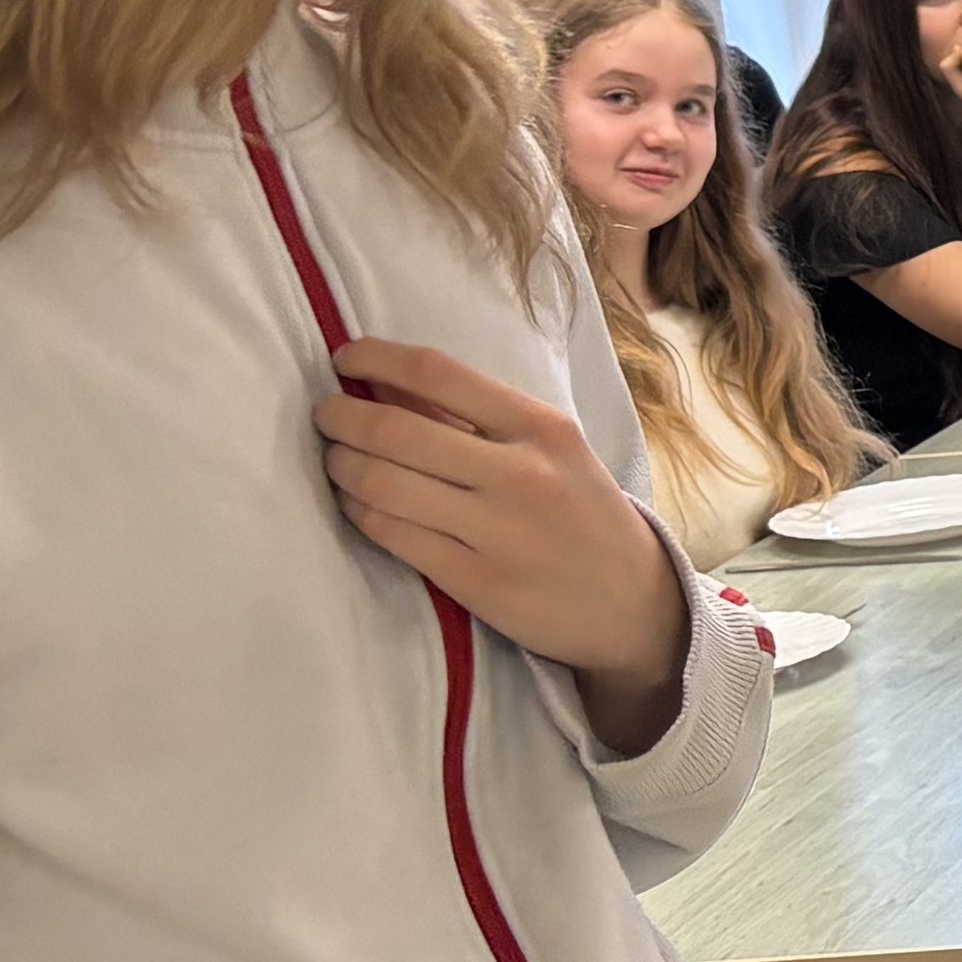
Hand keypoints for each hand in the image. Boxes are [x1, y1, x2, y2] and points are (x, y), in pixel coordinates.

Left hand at [320, 340, 692, 703]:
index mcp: (541, 428)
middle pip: (396, 431)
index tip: (345, 359)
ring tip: (337, 460)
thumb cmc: (584, 514)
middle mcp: (519, 474)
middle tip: (326, 416)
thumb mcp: (553, 450)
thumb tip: (386, 382)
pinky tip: (358, 504)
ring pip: (383, 485)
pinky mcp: (475, 581)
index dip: (376, 358)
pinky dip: (359, 512)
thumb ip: (478, 417)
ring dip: (341, 466)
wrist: (635, 603)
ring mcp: (496, 531)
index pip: (439, 372)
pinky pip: (391, 535)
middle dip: (341, 417)